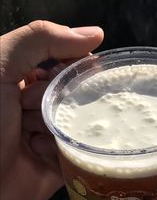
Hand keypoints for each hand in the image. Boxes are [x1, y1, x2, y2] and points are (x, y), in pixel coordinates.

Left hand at [0, 20, 103, 199]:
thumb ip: (40, 39)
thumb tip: (94, 33)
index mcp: (19, 78)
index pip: (64, 62)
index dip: (68, 64)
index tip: (59, 73)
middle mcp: (36, 106)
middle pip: (75, 92)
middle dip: (57, 99)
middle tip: (27, 109)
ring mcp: (48, 137)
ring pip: (80, 123)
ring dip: (56, 127)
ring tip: (29, 136)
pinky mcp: (60, 166)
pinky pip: (80, 153)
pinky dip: (62, 151)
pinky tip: (39, 153)